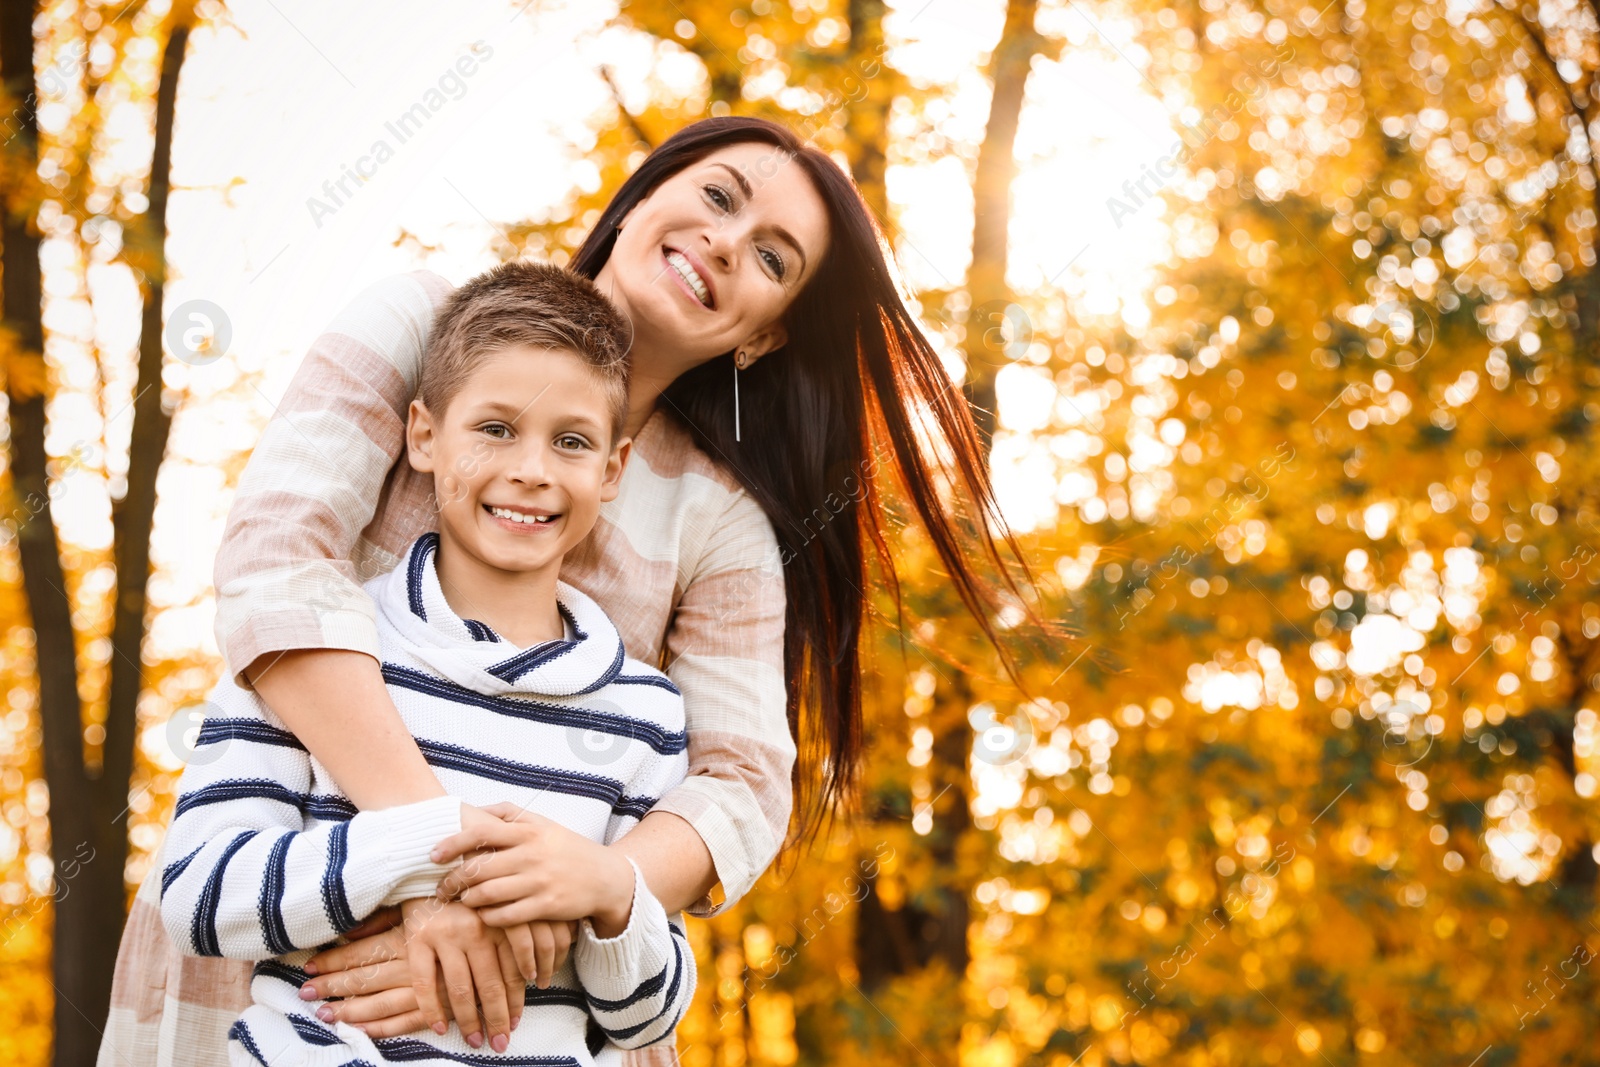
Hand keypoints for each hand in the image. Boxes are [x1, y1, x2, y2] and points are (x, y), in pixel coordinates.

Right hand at [400, 896, 520, 1051]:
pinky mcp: (417, 939)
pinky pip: (424, 983)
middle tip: (500, 1043)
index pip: (513, 971)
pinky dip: (431, 1010)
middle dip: (497, 1018)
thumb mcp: (495, 914)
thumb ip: (512, 942)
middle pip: (491, 983)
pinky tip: (439, 1028)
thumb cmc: (467, 901)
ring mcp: (445, 934)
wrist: (427, 874)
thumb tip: (531, 983)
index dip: (516, 1001)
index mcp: (499, 923)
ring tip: (475, 1040)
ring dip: (468, 1020)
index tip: (516, 1024)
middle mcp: (476, 928)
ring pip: (460, 988)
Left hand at [433, 802, 635, 933]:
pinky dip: (489, 917)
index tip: (433, 855)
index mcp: (529, 831)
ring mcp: (540, 882)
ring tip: (463, 901)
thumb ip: (510, 814)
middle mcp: (532, 854)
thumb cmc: (567, 848)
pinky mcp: (547, 906)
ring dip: (468, 900)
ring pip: (488, 894)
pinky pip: (506, 916)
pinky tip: (484, 915)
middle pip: (478, 868)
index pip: (481, 833)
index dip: (452, 843)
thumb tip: (475, 810)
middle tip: (442, 888)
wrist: (606, 877)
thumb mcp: (544, 823)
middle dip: (453, 881)